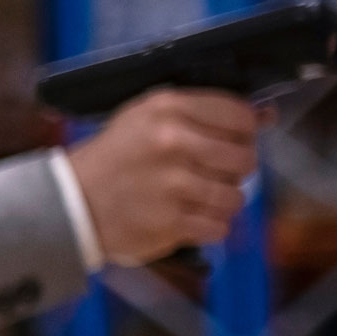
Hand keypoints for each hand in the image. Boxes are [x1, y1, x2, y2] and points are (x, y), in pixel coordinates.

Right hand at [64, 89, 257, 265]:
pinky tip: (186, 218)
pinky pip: (219, 227)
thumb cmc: (114, 157)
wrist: (71, 203)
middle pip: (245, 159)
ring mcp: (173, 185)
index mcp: (168, 108)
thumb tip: (266, 115)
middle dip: (234, 169)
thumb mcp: (146, 117)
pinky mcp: (171, 222)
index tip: (231, 141)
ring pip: (236, 197)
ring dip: (220, 201)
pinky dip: (207, 226)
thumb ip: (203, 113)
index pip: (239, 116)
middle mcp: (173, 143)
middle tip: (210, 173)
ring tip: (195, 198)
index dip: (244, 131)